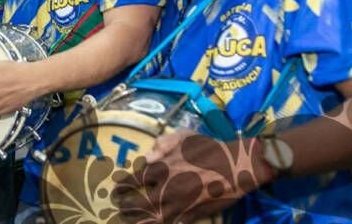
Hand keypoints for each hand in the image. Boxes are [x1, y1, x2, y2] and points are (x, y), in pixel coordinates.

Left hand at [113, 131, 271, 223]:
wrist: (236, 166)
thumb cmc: (210, 148)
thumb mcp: (184, 136)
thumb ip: (163, 143)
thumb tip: (148, 156)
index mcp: (162, 167)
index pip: (135, 178)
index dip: (123, 184)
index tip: (116, 187)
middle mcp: (167, 187)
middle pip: (139, 201)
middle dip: (126, 205)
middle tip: (119, 206)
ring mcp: (179, 204)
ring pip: (152, 217)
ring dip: (139, 219)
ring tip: (130, 220)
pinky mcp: (192, 214)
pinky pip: (172, 223)